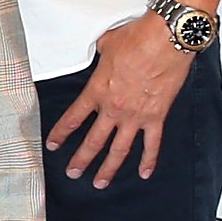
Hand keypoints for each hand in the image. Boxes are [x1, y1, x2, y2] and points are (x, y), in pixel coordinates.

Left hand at [47, 12, 195, 186]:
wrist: (167, 39)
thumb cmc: (138, 38)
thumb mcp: (107, 44)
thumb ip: (100, 53)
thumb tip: (101, 50)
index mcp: (98, 90)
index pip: (73, 118)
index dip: (61, 133)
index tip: (54, 144)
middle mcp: (114, 107)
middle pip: (93, 141)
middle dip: (81, 159)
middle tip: (73, 172)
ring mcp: (136, 115)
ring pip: (119, 149)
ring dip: (108, 168)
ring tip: (99, 182)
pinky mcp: (157, 115)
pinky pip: (152, 143)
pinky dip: (148, 160)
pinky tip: (144, 173)